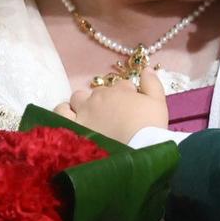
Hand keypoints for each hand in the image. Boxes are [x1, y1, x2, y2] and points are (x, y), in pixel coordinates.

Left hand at [54, 71, 168, 142]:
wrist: (136, 151)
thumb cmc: (149, 128)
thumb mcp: (158, 104)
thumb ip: (153, 84)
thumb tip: (146, 69)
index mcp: (120, 90)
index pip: (122, 86)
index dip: (128, 97)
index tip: (132, 110)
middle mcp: (99, 96)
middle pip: (100, 92)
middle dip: (105, 101)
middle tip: (113, 118)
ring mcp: (84, 110)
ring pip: (77, 98)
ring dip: (83, 104)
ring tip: (90, 117)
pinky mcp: (73, 125)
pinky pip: (60, 112)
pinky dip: (64, 112)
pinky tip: (71, 119)